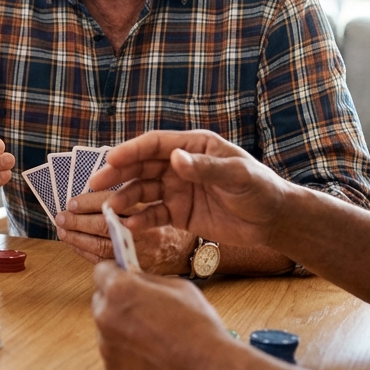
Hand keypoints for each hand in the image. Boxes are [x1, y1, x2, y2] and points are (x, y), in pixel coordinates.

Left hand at [56, 191, 197, 273]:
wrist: (195, 252)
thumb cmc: (179, 218)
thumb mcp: (166, 194)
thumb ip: (136, 190)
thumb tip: (99, 182)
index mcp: (153, 210)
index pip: (114, 204)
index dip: (90, 203)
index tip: (72, 201)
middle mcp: (147, 235)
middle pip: (104, 226)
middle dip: (78, 221)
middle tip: (61, 216)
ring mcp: (142, 254)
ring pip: (102, 246)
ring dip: (78, 238)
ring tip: (62, 230)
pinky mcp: (137, 268)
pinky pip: (106, 262)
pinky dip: (87, 253)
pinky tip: (75, 244)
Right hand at [87, 130, 293, 248]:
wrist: (273, 221)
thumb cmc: (260, 189)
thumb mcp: (237, 176)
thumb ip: (206, 168)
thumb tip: (175, 158)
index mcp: (193, 147)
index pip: (155, 144)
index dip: (131, 151)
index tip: (111, 160)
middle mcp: (180, 166)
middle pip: (142, 166)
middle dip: (118, 174)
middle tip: (96, 184)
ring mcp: (177, 190)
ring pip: (143, 191)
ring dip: (125, 198)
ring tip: (110, 209)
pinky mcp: (179, 214)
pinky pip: (154, 215)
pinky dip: (141, 219)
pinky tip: (129, 225)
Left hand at [91, 261, 236, 369]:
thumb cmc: (199, 328)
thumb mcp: (178, 287)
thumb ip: (148, 280)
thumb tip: (135, 278)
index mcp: (120, 291)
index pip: (101, 271)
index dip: (115, 273)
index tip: (124, 277)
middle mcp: (106, 317)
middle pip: (102, 300)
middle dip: (118, 301)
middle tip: (143, 308)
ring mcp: (107, 347)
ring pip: (107, 328)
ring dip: (122, 327)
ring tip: (153, 335)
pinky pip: (114, 353)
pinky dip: (127, 352)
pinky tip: (152, 354)